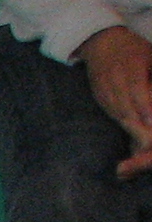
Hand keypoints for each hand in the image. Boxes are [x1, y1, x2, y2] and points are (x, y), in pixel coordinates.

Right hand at [84, 25, 151, 176]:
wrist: (101, 43)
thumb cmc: (133, 48)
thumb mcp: (151, 57)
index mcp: (133, 72)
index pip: (142, 100)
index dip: (149, 117)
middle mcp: (117, 86)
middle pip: (131, 116)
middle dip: (143, 134)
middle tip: (151, 148)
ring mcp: (106, 95)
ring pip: (122, 120)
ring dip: (135, 136)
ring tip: (145, 153)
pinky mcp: (101, 101)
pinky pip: (115, 118)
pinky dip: (127, 129)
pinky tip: (136, 142)